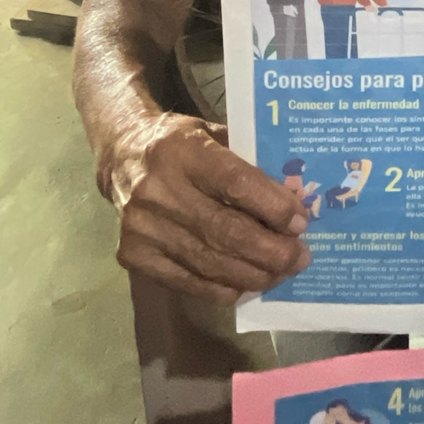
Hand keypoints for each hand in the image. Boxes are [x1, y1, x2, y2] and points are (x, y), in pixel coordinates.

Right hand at [109, 112, 310, 305]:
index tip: (300, 223)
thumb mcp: (214, 135)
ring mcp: (143, 227)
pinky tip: (245, 285)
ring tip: (281, 274)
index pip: (236, 184)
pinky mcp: (134, 255)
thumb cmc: (180, 144)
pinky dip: (223, 288)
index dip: (273, 208)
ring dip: (254, 274)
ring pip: (210, 262)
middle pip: (226, 231)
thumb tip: (295, 202)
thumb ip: (249, 165)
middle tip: (300, 257)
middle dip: (272, 251)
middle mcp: (158, 190)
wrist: (122, 156)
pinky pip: (188, 282)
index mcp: (182, 151)